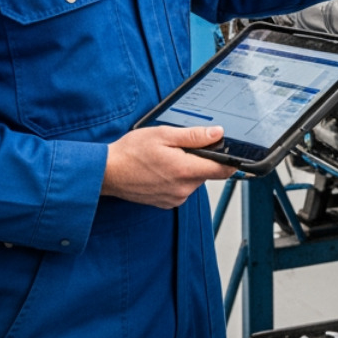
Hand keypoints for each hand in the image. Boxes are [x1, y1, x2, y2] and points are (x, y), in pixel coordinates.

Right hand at [101, 125, 235, 208]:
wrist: (107, 173)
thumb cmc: (131, 152)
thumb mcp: (164, 135)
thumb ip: (194, 136)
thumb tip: (217, 134)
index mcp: (185, 171)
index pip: (222, 171)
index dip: (230, 160)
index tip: (230, 152)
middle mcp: (183, 189)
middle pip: (206, 173)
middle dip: (199, 159)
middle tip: (179, 147)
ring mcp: (174, 198)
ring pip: (193, 180)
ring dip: (186, 169)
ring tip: (165, 159)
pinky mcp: (166, 203)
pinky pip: (181, 188)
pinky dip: (176, 178)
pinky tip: (160, 170)